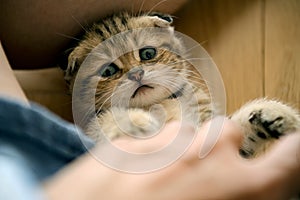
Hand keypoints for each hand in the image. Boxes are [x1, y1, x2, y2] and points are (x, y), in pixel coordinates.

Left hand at [44, 118, 299, 199]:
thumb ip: (232, 198)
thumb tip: (236, 187)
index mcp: (236, 189)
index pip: (286, 160)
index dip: (291, 153)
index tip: (292, 147)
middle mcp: (204, 157)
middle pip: (227, 133)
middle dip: (220, 150)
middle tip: (202, 175)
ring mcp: (163, 143)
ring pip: (187, 132)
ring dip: (183, 149)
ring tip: (162, 178)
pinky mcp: (129, 141)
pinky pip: (152, 137)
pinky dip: (152, 150)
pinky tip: (135, 175)